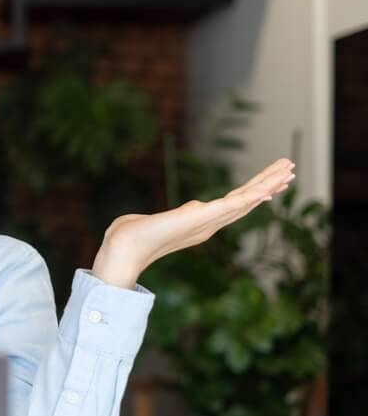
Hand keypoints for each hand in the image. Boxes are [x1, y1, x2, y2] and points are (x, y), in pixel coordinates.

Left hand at [92, 158, 295, 288]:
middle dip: (270, 184)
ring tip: (288, 170)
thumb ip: (181, 215)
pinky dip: (250, 198)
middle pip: (247, 200)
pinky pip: (230, 206)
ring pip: (245, 200)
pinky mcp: (200, 218)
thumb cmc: (135, 235)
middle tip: (291, 168)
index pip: (235, 204)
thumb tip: (193, 208)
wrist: (124, 247)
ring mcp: (207, 222)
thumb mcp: (163, 220)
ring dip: (268, 185)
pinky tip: (267, 190)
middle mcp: (209, 224)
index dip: (256, 193)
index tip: (273, 183)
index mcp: (202, 223)